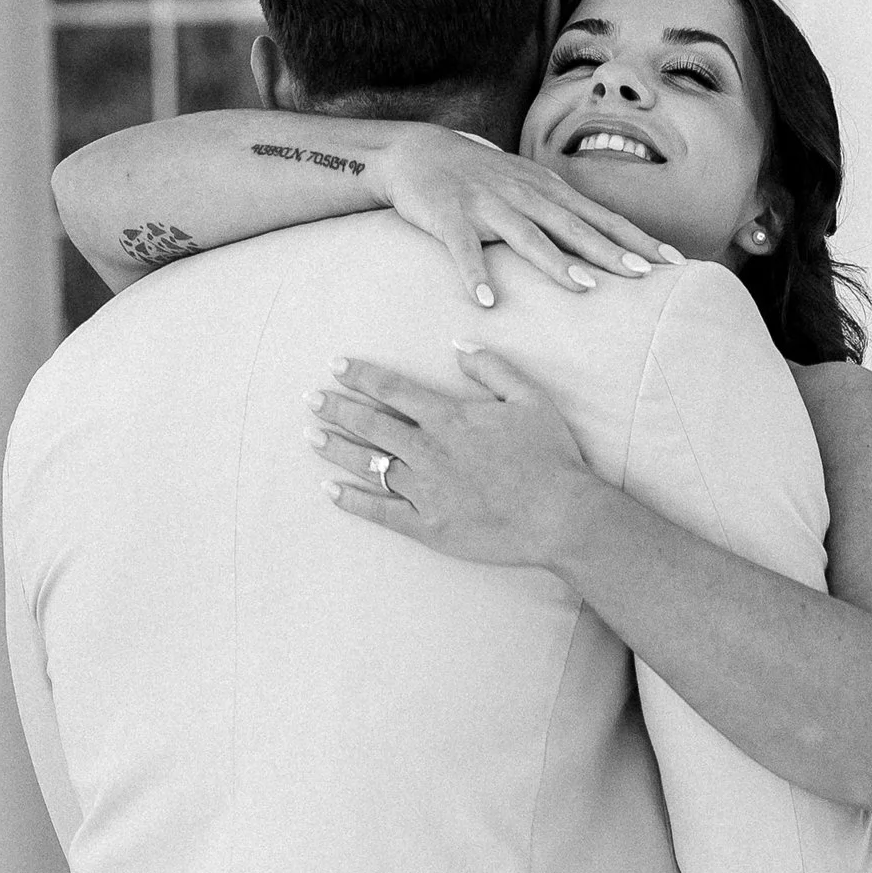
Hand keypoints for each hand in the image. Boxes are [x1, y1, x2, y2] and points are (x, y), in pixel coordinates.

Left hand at [309, 350, 602, 574]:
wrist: (560, 516)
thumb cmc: (550, 457)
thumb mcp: (530, 398)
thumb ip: (493, 368)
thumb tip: (459, 346)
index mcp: (449, 418)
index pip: (392, 389)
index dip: (361, 375)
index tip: (336, 367)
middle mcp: (428, 451)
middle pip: (371, 424)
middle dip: (337, 408)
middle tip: (312, 399)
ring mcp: (424, 490)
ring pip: (369, 464)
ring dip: (337, 448)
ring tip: (312, 437)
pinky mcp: (428, 526)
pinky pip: (380, 511)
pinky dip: (352, 501)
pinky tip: (330, 491)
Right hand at [371, 126, 678, 310]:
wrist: (416, 150)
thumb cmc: (481, 179)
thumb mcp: (529, 189)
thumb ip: (563, 214)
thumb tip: (608, 246)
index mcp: (547, 192)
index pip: (602, 217)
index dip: (637, 239)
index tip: (674, 262)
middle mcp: (523, 195)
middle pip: (574, 226)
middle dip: (610, 251)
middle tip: (644, 276)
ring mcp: (486, 204)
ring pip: (526, 235)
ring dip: (555, 261)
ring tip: (583, 287)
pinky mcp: (448, 216)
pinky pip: (462, 248)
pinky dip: (473, 274)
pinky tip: (485, 302)